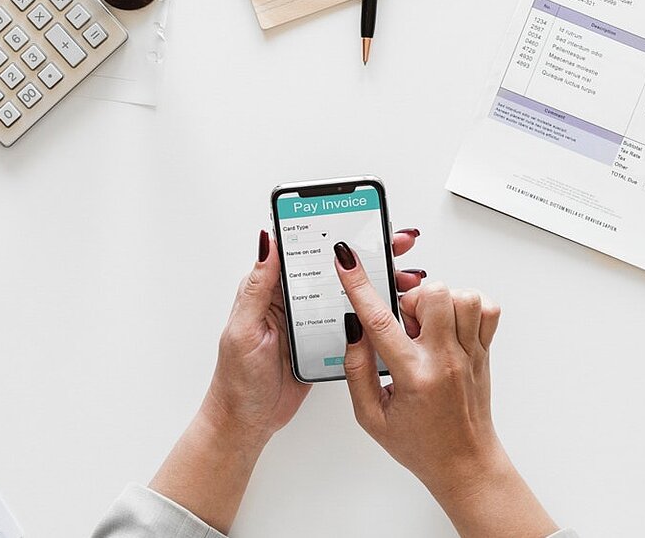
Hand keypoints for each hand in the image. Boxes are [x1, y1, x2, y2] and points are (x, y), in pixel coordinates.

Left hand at [149, 228, 423, 531]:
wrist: (247, 423)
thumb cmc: (237, 380)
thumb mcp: (245, 329)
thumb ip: (258, 286)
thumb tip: (267, 240)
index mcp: (271, 290)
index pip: (305, 250)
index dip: (333, 232)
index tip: (361, 221)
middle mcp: (294, 301)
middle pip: (335, 269)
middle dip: (369, 254)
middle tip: (398, 244)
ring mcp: (311, 322)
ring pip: (350, 294)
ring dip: (378, 283)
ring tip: (406, 277)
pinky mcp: (325, 344)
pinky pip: (353, 323)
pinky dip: (375, 315)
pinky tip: (395, 310)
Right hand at [336, 242, 556, 537]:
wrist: (464, 463)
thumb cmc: (419, 444)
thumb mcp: (371, 417)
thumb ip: (357, 370)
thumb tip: (353, 330)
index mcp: (414, 377)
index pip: (381, 322)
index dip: (359, 286)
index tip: (347, 261)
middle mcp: (446, 360)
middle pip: (433, 295)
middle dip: (410, 300)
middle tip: (404, 325)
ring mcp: (471, 353)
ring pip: (463, 295)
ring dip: (439, 301)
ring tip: (427, 326)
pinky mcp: (485, 351)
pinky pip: (486, 308)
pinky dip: (467, 306)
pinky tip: (450, 325)